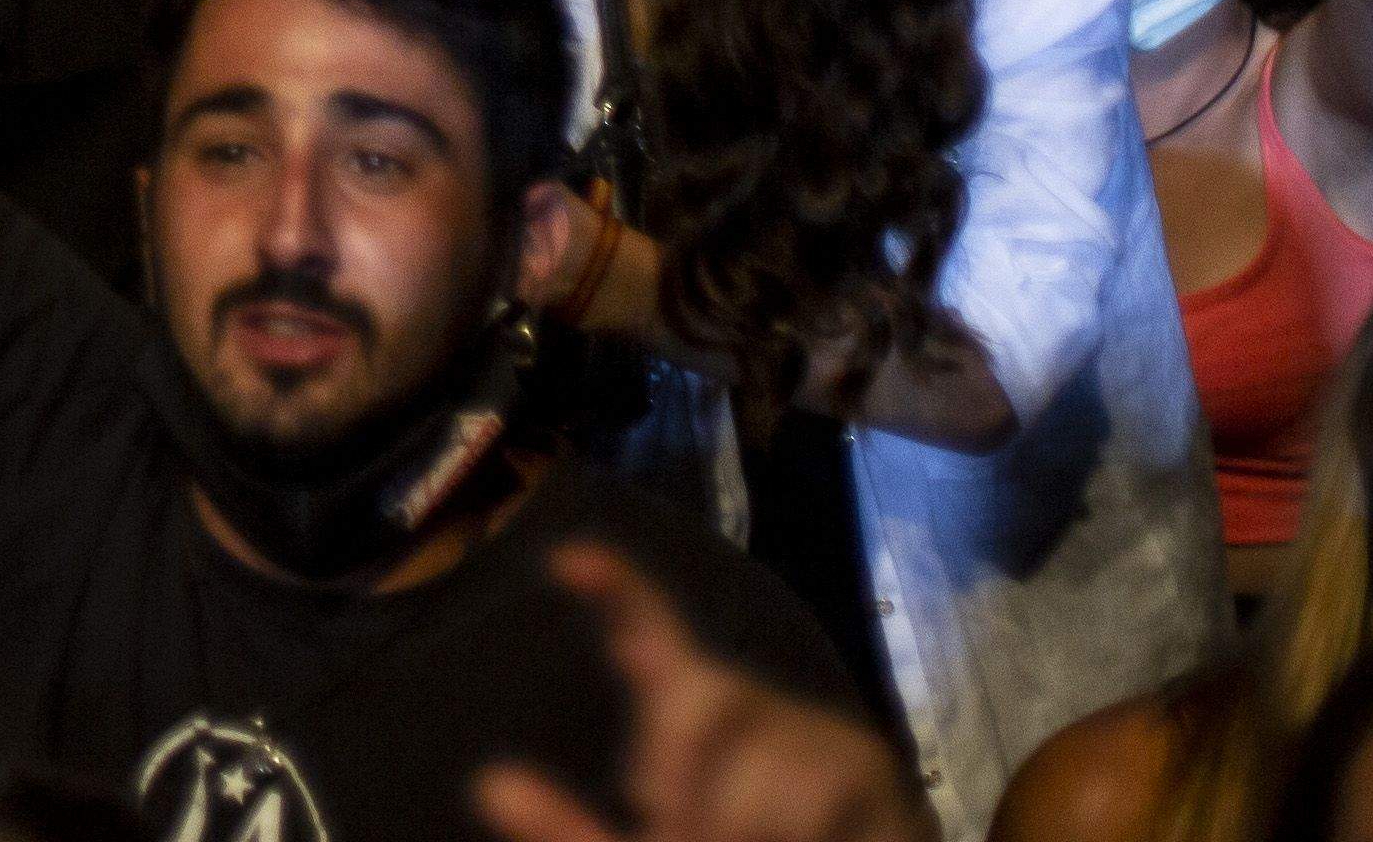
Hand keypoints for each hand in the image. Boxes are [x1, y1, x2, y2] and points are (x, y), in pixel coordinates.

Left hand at [472, 545, 919, 841]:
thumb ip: (576, 833)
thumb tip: (490, 782)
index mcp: (709, 731)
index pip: (657, 644)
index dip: (617, 595)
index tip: (568, 558)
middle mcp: (770, 718)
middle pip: (703, 700)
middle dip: (677, 775)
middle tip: (668, 824)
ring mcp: (833, 746)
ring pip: (759, 773)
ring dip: (732, 829)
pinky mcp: (882, 786)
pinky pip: (812, 804)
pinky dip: (782, 837)